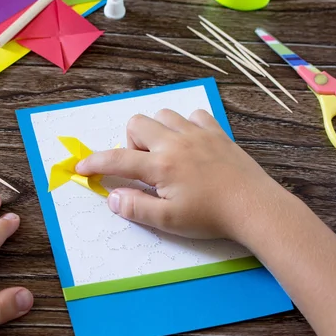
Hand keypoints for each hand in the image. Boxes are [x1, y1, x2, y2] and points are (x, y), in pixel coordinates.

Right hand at [76, 109, 289, 241]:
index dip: (94, 162)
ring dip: (156, 130)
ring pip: (163, 114)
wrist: (254, 207)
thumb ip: (136, 207)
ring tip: (165, 154)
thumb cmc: (210, 217)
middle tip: (144, 167)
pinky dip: (185, 125)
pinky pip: (193, 115)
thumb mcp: (168, 221)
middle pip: (137, 123)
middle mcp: (175, 142)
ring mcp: (197, 133)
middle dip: (129, 143)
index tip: (81, 167)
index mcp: (161, 165)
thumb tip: (112, 197)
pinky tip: (190, 144)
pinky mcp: (216, 132)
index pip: (117, 159)